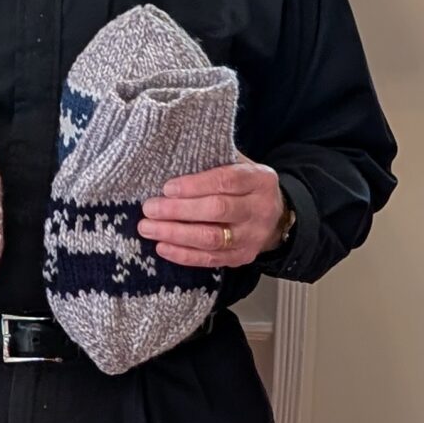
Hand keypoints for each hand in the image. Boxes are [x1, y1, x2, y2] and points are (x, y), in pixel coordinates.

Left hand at [137, 161, 285, 269]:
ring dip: (176, 234)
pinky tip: (162, 247)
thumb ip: (211, 163)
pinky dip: (184, 255)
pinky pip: (211, 259)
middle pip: (218, 210)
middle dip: (179, 210)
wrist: (276, 217)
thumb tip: (168, 164)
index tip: (167, 188)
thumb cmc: (243, 186)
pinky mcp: (243, 257)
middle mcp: (260, 209)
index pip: (227, 181)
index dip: (195, 185)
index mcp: (259, 180)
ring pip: (212, 238)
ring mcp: (253, 236)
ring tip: (148, 228)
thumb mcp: (237, 165)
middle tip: (150, 208)